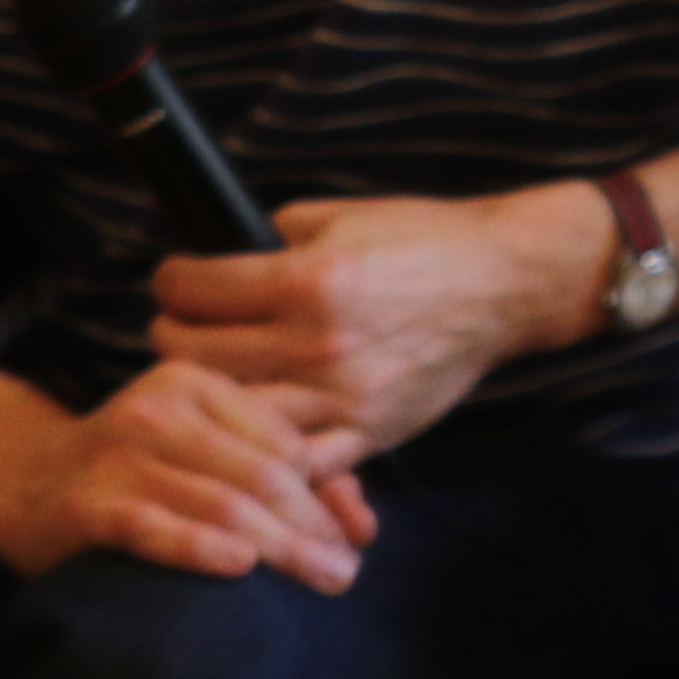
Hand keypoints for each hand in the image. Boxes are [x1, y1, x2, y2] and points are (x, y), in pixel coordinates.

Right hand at [0, 358, 380, 591]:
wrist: (20, 479)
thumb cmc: (138, 472)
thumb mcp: (207, 453)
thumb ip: (287, 477)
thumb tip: (364, 528)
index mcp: (196, 386)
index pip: (285, 442)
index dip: (327, 494)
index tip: (356, 539)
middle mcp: (157, 410)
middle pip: (261, 474)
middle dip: (313, 527)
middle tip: (346, 573)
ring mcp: (116, 454)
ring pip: (220, 502)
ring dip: (281, 547)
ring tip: (323, 578)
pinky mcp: (83, 503)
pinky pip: (150, 527)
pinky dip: (197, 546)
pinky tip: (238, 565)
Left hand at [153, 185, 605, 467]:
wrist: (507, 284)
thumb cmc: (428, 241)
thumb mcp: (344, 217)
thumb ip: (276, 238)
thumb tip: (221, 256)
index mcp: (307, 279)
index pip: (191, 288)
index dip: (172, 277)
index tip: (178, 279)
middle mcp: (316, 342)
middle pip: (190, 355)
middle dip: (174, 333)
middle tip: (184, 325)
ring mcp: (341, 396)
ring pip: (229, 413)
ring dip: (209, 393)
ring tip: (216, 375)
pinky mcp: (368, 431)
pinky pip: (294, 461)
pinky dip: (265, 448)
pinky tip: (258, 425)